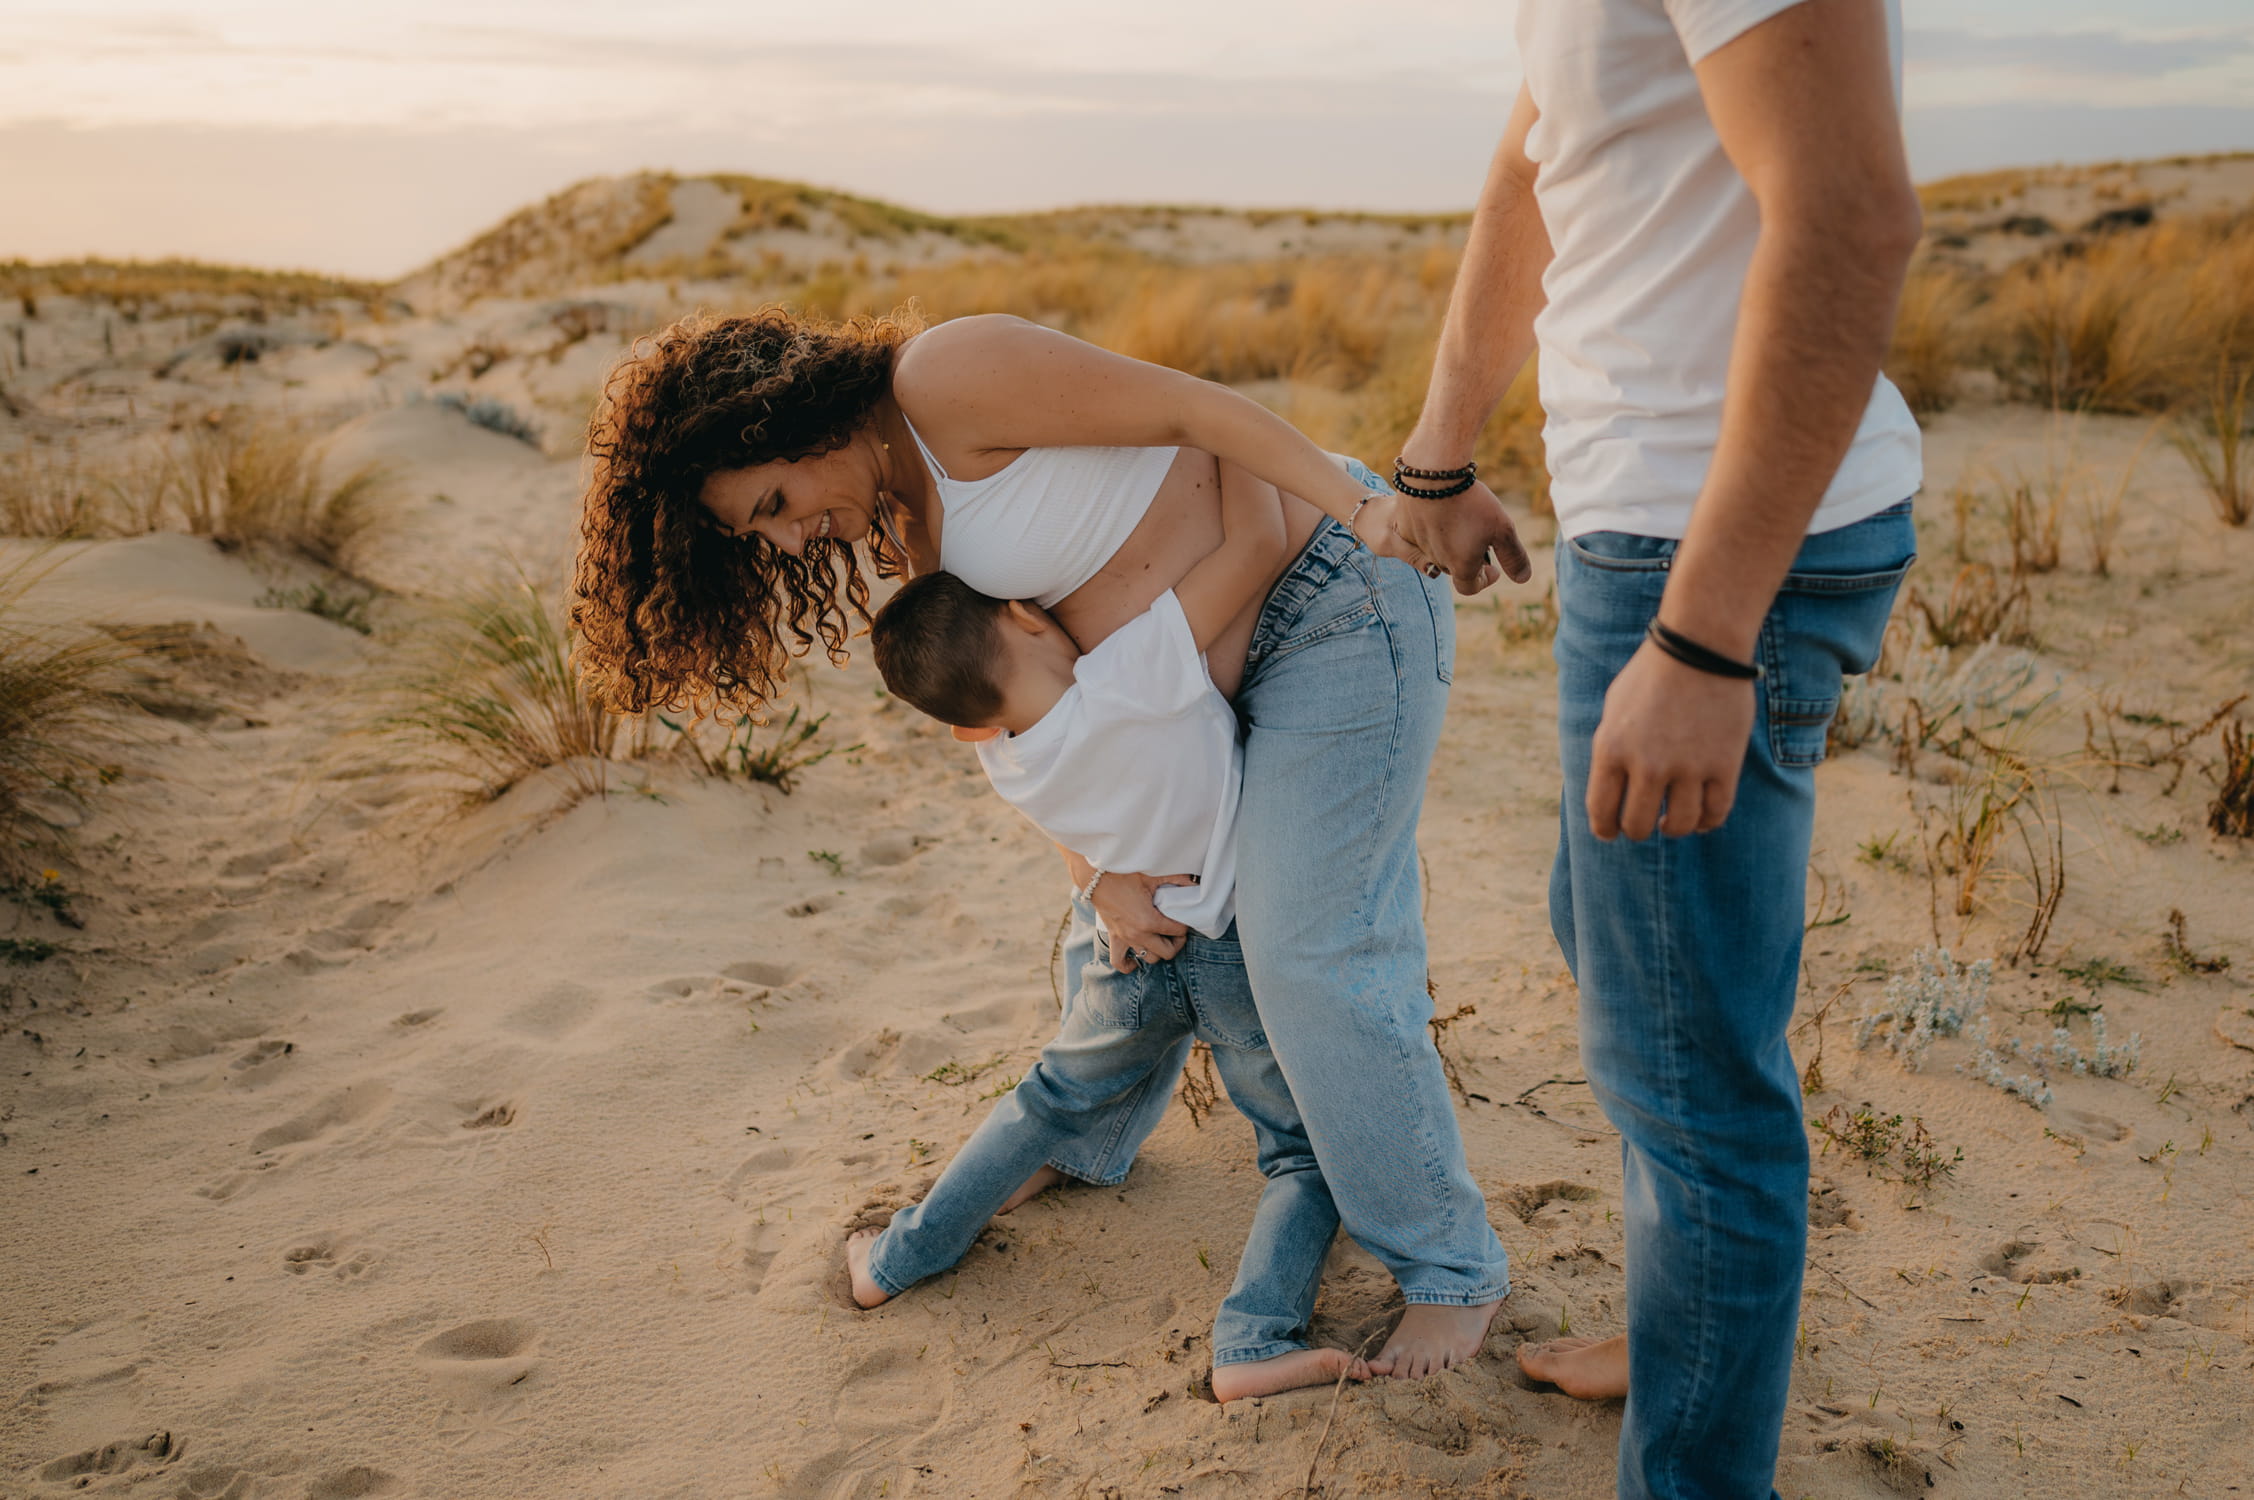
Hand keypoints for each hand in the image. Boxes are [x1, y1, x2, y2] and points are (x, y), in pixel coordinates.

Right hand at [1090, 871, 1195, 971]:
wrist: (1095, 876)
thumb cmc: (1123, 874)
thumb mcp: (1153, 875)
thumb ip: (1177, 879)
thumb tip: (1195, 882)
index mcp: (1149, 921)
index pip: (1178, 931)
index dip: (1185, 924)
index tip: (1183, 916)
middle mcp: (1138, 934)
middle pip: (1167, 952)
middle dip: (1177, 942)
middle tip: (1177, 929)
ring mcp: (1125, 938)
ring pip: (1149, 958)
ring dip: (1158, 950)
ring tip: (1161, 937)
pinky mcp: (1114, 937)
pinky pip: (1119, 962)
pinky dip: (1129, 965)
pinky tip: (1136, 960)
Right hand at [1386, 478, 1532, 594]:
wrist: (1434, 476)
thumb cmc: (1471, 503)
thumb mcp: (1502, 529)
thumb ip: (1513, 557)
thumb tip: (1523, 579)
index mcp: (1460, 566)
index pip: (1470, 587)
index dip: (1483, 581)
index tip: (1493, 569)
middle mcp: (1437, 561)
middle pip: (1454, 569)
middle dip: (1468, 559)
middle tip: (1480, 537)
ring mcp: (1419, 545)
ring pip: (1437, 552)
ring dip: (1450, 545)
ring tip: (1462, 521)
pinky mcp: (1405, 528)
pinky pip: (1420, 537)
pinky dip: (1432, 531)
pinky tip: (1441, 512)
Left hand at [1586, 640, 1756, 839]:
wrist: (1699, 647)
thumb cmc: (1652, 675)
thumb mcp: (1613, 710)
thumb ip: (1610, 750)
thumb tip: (1611, 792)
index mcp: (1611, 749)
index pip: (1601, 811)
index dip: (1605, 829)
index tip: (1611, 832)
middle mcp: (1647, 764)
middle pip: (1638, 826)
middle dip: (1637, 830)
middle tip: (1645, 823)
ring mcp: (1687, 767)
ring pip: (1680, 826)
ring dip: (1674, 828)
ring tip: (1673, 822)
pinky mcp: (1724, 765)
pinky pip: (1715, 813)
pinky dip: (1707, 822)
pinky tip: (1701, 818)